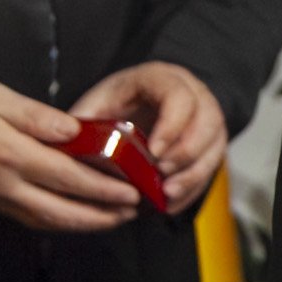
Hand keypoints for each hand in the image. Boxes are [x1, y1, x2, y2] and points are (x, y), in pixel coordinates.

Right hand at [0, 79, 136, 232]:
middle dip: (100, 215)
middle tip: (131, 211)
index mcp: (11, 154)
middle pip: (62, 210)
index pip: (68, 177)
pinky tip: (76, 217)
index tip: (131, 190)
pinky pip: (30, 219)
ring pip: (47, 221)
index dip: (102, 187)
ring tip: (113, 219)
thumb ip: (36, 116)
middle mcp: (6, 185)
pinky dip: (59, 222)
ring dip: (83, 224)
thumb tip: (74, 131)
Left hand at [74, 59, 230, 205]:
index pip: (178, 96)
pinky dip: (193, 188)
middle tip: (161, 177)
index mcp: (162, 79)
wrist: (145, 101)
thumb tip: (66, 148)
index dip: (171, 125)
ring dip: (193, 175)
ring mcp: (207, 118)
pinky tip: (171, 202)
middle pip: (206, 121)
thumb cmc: (119, 102)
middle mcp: (193, 94)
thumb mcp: (97, 102)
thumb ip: (84, 121)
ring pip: (215, 146)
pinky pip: (213, 166)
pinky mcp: (211, 142)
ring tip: (167, 194)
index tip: (154, 153)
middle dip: (185, 154)